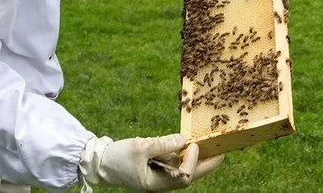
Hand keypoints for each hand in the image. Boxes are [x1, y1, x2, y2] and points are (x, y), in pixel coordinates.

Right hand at [78, 134, 222, 190]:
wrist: (100, 162)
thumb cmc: (117, 157)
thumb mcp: (140, 147)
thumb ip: (162, 143)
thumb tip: (183, 139)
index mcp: (156, 184)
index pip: (184, 177)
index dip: (192, 161)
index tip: (192, 144)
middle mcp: (161, 183)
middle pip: (189, 176)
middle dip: (206, 164)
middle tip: (222, 152)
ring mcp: (160, 176)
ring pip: (184, 169)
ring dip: (196, 157)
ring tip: (210, 144)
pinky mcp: (157, 168)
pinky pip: (175, 162)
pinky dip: (183, 153)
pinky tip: (191, 143)